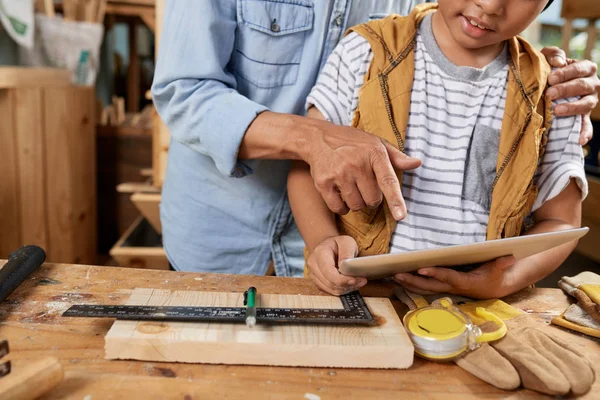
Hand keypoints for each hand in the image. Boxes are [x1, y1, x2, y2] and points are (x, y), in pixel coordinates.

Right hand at [305, 118, 420, 219]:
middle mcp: (356, 164)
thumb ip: (396, 157)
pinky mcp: (323, 183)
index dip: (395, 200)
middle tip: (364, 185)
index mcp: (374, 154)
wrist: (318, 138)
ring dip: (356, 202)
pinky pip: (339, 208)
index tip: (401, 215)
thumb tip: (417, 163)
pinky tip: (340, 195)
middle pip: (372, 200)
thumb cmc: (352, 142)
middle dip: (371, 198)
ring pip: (356, 206)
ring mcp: (339, 174)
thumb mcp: (376, 143)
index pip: (388, 181)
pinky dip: (342, 207)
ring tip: (352, 187)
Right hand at [307, 236, 366, 295]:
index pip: (330, 273)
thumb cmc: (338, 244)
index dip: (344, 280)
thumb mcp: (346, 242)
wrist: (327, 246)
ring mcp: (314, 276)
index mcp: (319, 254)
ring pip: (332, 290)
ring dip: (346, 288)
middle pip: (331, 284)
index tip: (358, 280)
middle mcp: (313, 266)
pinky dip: (342, 290)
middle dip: (348, 285)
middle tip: (362, 281)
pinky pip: (331, 291)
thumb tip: (345, 268)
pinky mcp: (318, 283)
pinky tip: (350, 283)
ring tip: (357, 282)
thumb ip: (346, 253)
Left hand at [393, 256, 515, 298]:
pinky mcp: (442, 287)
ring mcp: (446, 288)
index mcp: (465, 282)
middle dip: (413, 281)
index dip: (435, 274)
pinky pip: (423, 287)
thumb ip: (503, 263)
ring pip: (424, 288)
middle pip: (429, 286)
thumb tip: (509, 256)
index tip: (421, 269)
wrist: (494, 287)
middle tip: (397, 274)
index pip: (448, 277)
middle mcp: (452, 288)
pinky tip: (398, 279)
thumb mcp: (501, 269)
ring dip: (408, 283)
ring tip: (392, 276)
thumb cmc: (496, 275)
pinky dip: (410, 284)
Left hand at [541, 47, 599, 144]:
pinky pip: (587, 125)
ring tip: (556, 110)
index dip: (566, 73)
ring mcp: (590, 101)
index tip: (551, 78)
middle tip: (550, 94)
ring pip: (586, 104)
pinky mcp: (584, 116)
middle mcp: (592, 84)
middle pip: (583, 86)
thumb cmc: (549, 68)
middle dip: (566, 90)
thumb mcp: (549, 58)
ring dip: (573, 108)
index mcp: (586, 68)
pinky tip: (580, 141)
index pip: (579, 69)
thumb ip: (553, 55)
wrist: (547, 85)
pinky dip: (585, 132)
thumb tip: (558, 62)